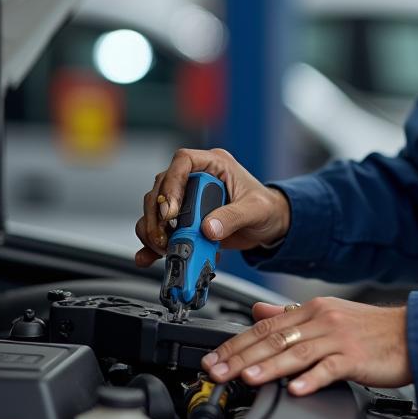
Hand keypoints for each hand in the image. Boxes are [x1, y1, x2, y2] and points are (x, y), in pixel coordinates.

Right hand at [134, 147, 289, 266]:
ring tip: (164, 248)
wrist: (269, 226)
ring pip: (155, 208)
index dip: (172, 183)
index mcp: (215, 164)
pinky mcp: (183, 220)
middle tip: (164, 237)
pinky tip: (148, 257)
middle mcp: (197, 178)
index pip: (183, 161)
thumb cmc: (266, 208)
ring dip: (152, 230)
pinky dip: (151, 245)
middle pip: (162, 187)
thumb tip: (208, 228)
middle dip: (157, 214)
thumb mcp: (255, 210)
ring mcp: (187, 198)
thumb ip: (233, 217)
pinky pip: (160, 229)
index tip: (171, 211)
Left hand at [201, 297, 410, 395]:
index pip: (265, 325)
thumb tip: (258, 310)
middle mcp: (322, 320)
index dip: (236, 343)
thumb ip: (291, 314)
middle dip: (241, 357)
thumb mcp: (328, 313)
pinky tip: (296, 390)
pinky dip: (311, 379)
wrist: (411, 333)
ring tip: (246, 379)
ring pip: (296, 352)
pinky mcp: (356, 358)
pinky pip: (330, 368)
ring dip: (269, 366)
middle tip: (217, 372)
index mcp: (312, 310)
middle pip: (274, 338)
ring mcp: (338, 338)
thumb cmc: (371, 329)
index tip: (213, 358)